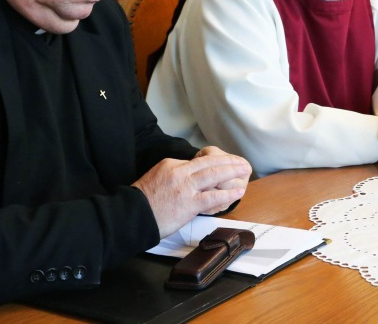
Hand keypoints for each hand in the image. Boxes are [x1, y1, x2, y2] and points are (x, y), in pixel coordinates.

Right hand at [134, 153, 251, 237]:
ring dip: (233, 172)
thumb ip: (174, 175)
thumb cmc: (142, 201)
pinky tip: (237, 192)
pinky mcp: (189, 203)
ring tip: (245, 171)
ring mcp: (186, 187)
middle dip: (229, 162)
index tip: (226, 164)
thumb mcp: (157, 177)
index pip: (198, 161)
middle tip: (242, 162)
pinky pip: (213, 196)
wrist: (131, 216)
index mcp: (171, 164)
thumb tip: (189, 178)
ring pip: (215, 174)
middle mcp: (180, 172)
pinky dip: (228, 194)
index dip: (215, 162)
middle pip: (210, 163)